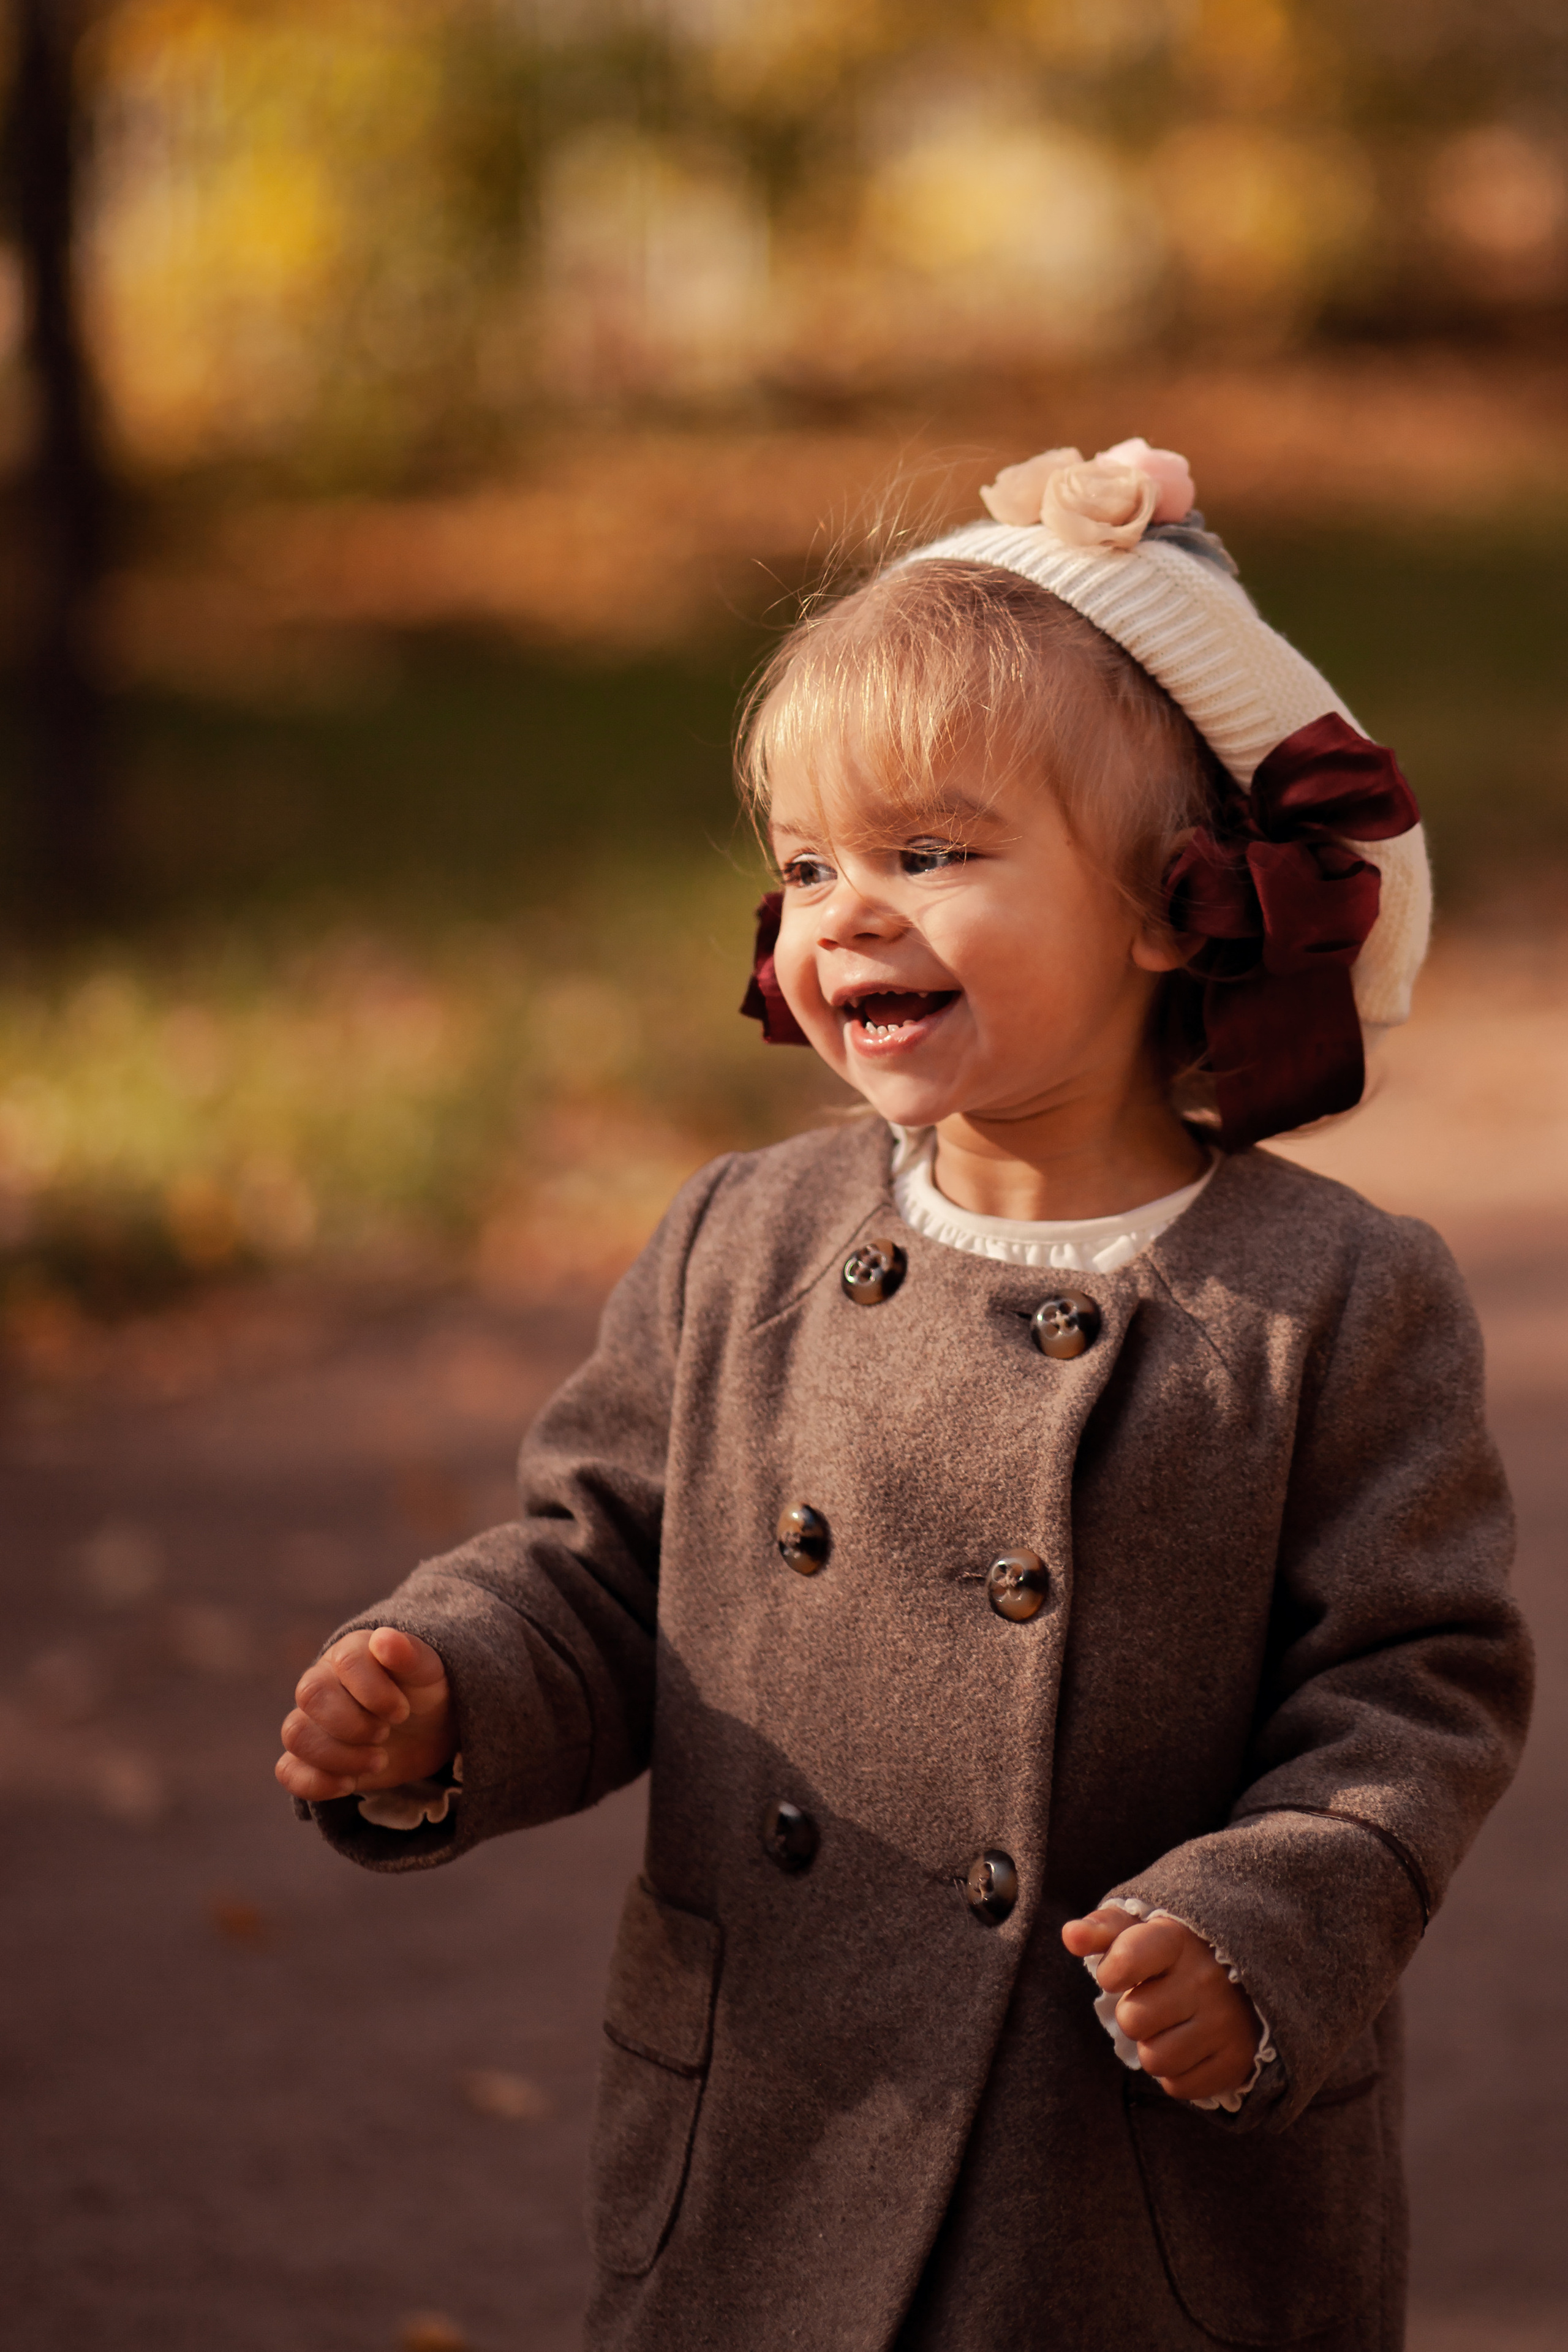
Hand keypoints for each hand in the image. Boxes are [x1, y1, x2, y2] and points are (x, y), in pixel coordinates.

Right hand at [275, 1627, 454, 1802]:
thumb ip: (411, 1654)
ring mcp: (311, 1721)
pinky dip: (316, 1783)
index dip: (374, 1690)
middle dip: (353, 1724)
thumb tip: (384, 1638)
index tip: (402, 1712)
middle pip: (310, 1695)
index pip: (345, 1661)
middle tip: (386, 1734)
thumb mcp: (430, 1673)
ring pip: (296, 1734)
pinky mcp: (309, 1759)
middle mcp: (323, 1681)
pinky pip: (288, 1770)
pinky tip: (351, 1783)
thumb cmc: (425, 1692)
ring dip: (339, 1756)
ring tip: (378, 1760)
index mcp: (351, 1652)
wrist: (428, 1732)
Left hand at [1062, 1907, 1258, 2103]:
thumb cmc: (1175, 1953)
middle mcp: (1205, 1980)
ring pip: (1154, 2060)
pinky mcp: (1237, 2060)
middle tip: (1152, 2002)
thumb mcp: (1141, 1929)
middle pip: (1132, 2021)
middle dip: (1133, 2016)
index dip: (1111, 1973)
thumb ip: (1102, 1929)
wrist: (1244, 1977)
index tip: (1121, 1972)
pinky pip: (1180, 2087)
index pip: (1124, 1961)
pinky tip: (1188, 2046)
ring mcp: (1225, 2022)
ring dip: (1153, 2048)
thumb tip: (1071, 1935)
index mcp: (1177, 1940)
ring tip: (1170, 2026)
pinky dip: (1176, 2073)